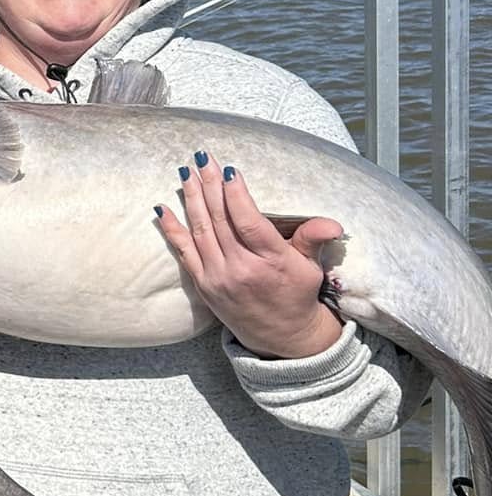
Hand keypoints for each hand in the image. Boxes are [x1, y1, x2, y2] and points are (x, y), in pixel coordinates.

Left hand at [155, 151, 343, 359]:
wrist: (282, 337)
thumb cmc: (297, 294)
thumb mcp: (310, 267)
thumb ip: (313, 239)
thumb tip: (333, 225)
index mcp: (271, 261)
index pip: (248, 222)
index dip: (236, 195)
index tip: (229, 170)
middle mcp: (241, 269)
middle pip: (220, 220)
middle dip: (209, 186)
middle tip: (202, 158)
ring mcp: (218, 278)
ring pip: (200, 231)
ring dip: (191, 199)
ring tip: (186, 173)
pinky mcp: (203, 285)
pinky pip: (184, 252)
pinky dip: (172, 229)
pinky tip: (163, 207)